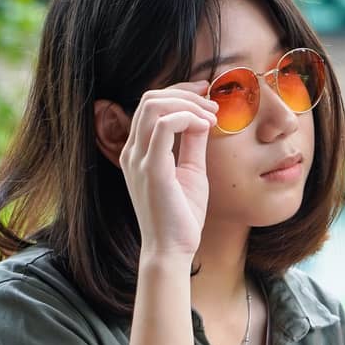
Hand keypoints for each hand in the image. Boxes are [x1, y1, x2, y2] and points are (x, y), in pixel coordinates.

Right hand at [117, 81, 217, 258]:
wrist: (172, 250)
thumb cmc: (180, 216)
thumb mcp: (191, 171)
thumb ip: (193, 144)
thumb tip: (203, 120)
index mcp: (138, 151)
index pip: (150, 105)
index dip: (179, 94)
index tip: (206, 97)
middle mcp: (132, 151)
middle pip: (149, 99)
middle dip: (184, 94)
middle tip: (212, 105)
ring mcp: (138, 159)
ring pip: (153, 106)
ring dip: (187, 104)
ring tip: (211, 116)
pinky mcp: (151, 169)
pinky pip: (163, 127)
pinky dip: (186, 118)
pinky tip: (205, 126)